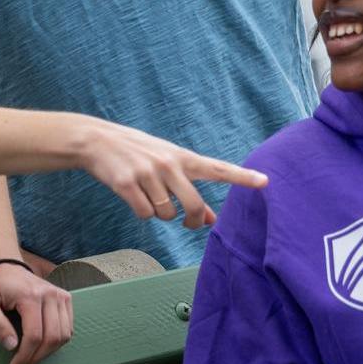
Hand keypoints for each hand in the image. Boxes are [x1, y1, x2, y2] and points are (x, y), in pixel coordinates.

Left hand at [0, 262, 74, 363]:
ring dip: (48, 353)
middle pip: (51, 338)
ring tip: (32, 358)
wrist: (9, 269)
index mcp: (30, 295)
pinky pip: (68, 329)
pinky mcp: (66, 299)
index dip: (25, 356)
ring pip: (63, 336)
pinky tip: (42, 346)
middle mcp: (50, 294)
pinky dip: (57, 342)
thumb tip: (11, 345)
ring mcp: (61, 296)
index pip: (34, 335)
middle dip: (37, 358)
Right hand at [81, 120, 267, 228]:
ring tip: (148, 194)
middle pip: (193, 205)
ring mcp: (148, 174)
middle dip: (192, 220)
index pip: (218, 169)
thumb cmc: (138, 154)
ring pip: (166, 214)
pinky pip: (145, 214)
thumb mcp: (167, 165)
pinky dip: (141, 211)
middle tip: (190, 223)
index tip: (265, 181)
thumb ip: (191, 191)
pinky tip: (133, 195)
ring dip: (160, 213)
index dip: (242, 177)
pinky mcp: (128, 184)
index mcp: (182, 157)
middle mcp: (168, 164)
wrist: (97, 140)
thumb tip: (210, 220)